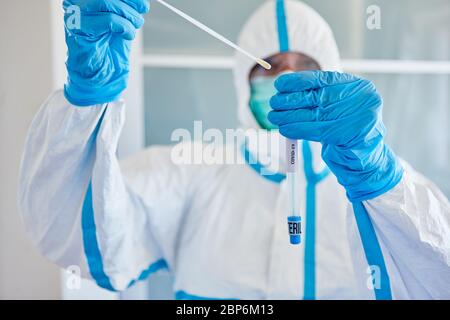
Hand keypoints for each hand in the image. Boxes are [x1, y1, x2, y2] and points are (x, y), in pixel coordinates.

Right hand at [63, 0, 149, 105]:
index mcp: (85, 0)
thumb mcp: (122, 21)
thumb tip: (139, 0)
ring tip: (135, 25)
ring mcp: (74, 15)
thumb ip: (124, 6)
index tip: (142, 3)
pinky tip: (127, 35)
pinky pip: (108, 20)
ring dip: (128, 15)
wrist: (100, 77)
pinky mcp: (78, 30)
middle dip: (129, 1)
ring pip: (106, 1)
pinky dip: (124, 27)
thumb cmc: (108, 50)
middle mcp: (76, 3)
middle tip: (142, 11)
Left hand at [269, 71, 402, 200]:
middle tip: (273, 102)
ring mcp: (359, 116)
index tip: (280, 84)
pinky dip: (298, 129)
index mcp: (358, 87)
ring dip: (290, 115)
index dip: (299, 81)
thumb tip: (286, 89)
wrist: (363, 160)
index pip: (324, 80)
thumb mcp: (335, 109)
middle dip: (292, 100)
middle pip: (317, 97)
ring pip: (315, 114)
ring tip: (273, 116)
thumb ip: (319, 98)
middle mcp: (362, 98)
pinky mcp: (351, 134)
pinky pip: (317, 130)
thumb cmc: (346, 131)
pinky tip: (284, 129)